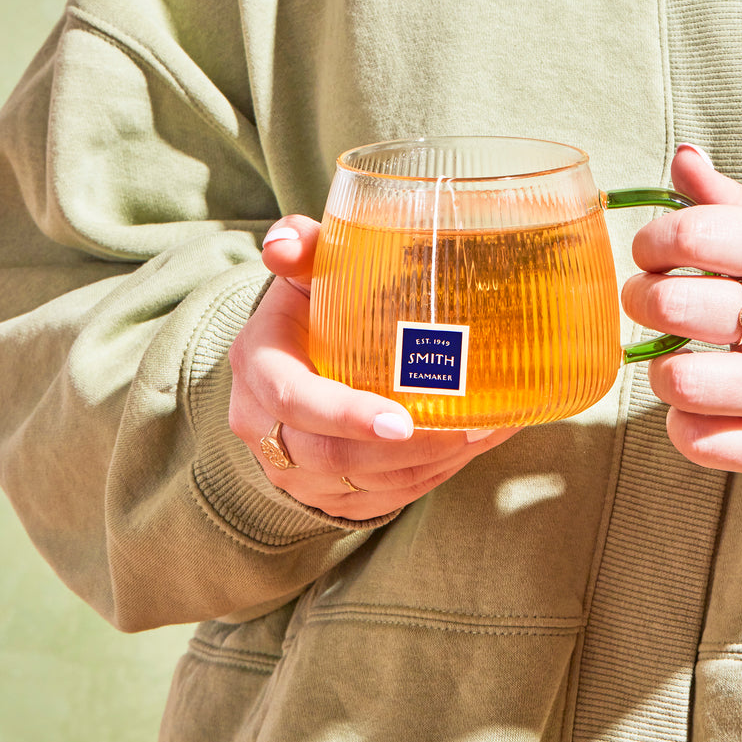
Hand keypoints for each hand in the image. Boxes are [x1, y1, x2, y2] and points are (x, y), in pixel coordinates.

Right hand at [228, 216, 515, 519]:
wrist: (287, 365)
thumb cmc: (306, 311)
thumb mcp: (303, 273)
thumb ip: (302, 247)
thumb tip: (285, 243)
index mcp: (258, 367)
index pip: (295, 401)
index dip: (346, 415)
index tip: (402, 421)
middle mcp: (264, 428)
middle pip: (334, 456)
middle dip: (407, 449)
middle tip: (470, 427)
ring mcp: (293, 470)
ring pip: (365, 484)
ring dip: (428, 464)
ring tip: (483, 433)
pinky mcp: (325, 495)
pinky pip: (380, 498)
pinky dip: (428, 477)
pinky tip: (466, 448)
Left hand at [621, 144, 741, 477]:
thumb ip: (730, 203)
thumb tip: (683, 159)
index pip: (691, 234)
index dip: (650, 243)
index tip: (654, 254)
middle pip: (670, 306)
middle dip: (642, 301)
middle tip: (656, 303)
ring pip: (677, 380)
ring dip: (663, 370)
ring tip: (683, 358)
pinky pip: (696, 441)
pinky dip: (686, 425)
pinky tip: (708, 404)